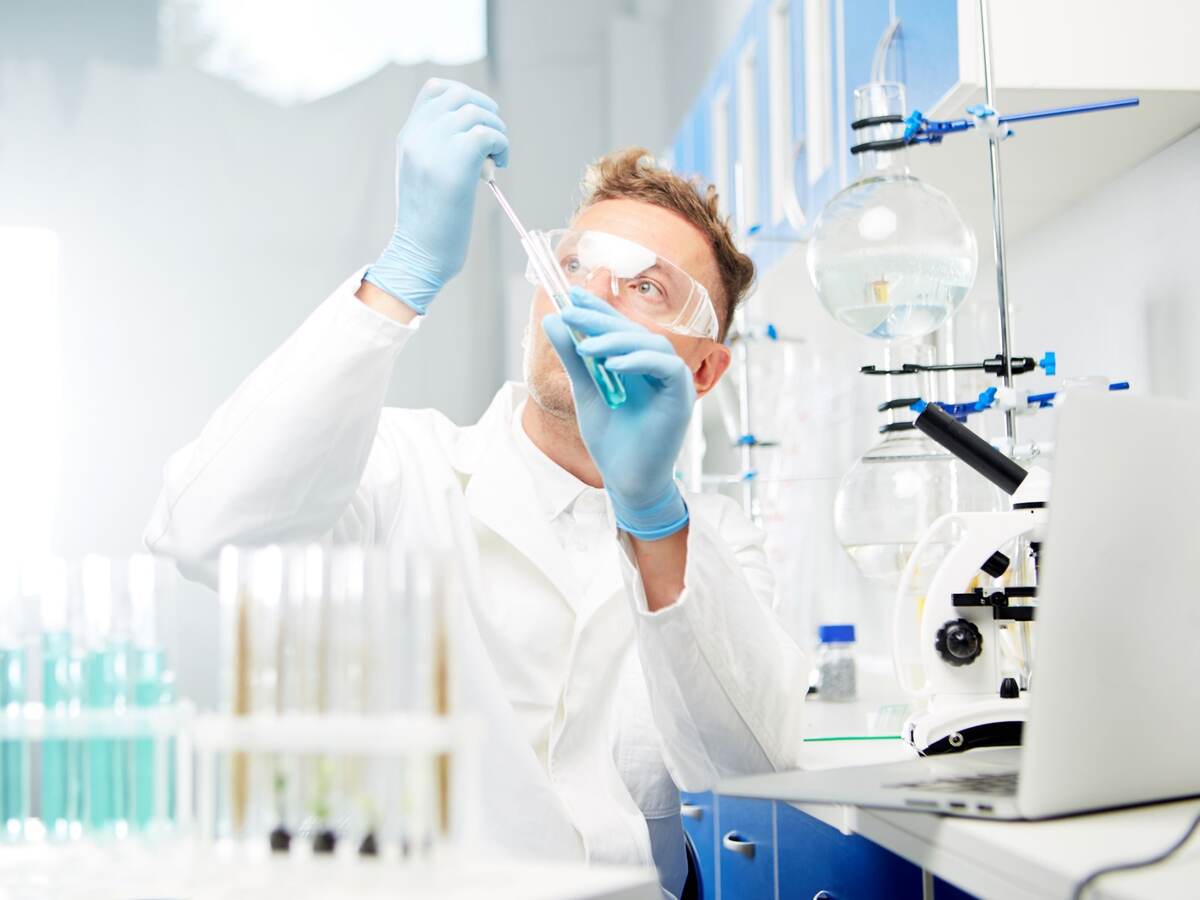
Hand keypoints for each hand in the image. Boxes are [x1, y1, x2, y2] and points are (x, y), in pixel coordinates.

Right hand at [363, 79, 508, 313]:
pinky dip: (501, 145)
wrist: (419, 255)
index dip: (465, 96)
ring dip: (497, 131)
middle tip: (493, 142)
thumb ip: (437, 147)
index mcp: (408, 137)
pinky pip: (488, 133)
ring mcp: (434, 147)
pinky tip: (499, 165)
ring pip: (477, 112)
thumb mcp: (423, 174)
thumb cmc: (428, 224)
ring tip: (497, 157)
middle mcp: (418, 136)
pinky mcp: (455, 163)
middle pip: (461, 94)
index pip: (436, 89)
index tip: (478, 121)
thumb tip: (475, 128)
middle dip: (487, 111)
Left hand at [543, 288, 692, 539]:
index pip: (618, 327)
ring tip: (584, 347)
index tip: (570, 294)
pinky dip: (640, 360)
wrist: (626, 478)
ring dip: (616, 340)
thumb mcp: (585, 391)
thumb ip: (573, 358)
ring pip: (649, 343)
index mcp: (635, 364)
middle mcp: (655, 367)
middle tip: (570, 312)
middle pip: (632, 331)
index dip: (597, 308)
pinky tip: (612, 365)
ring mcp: (671, 380)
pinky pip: (666, 366)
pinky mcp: (681, 396)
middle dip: (600, 319)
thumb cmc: (611, 440)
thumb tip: (553, 321)